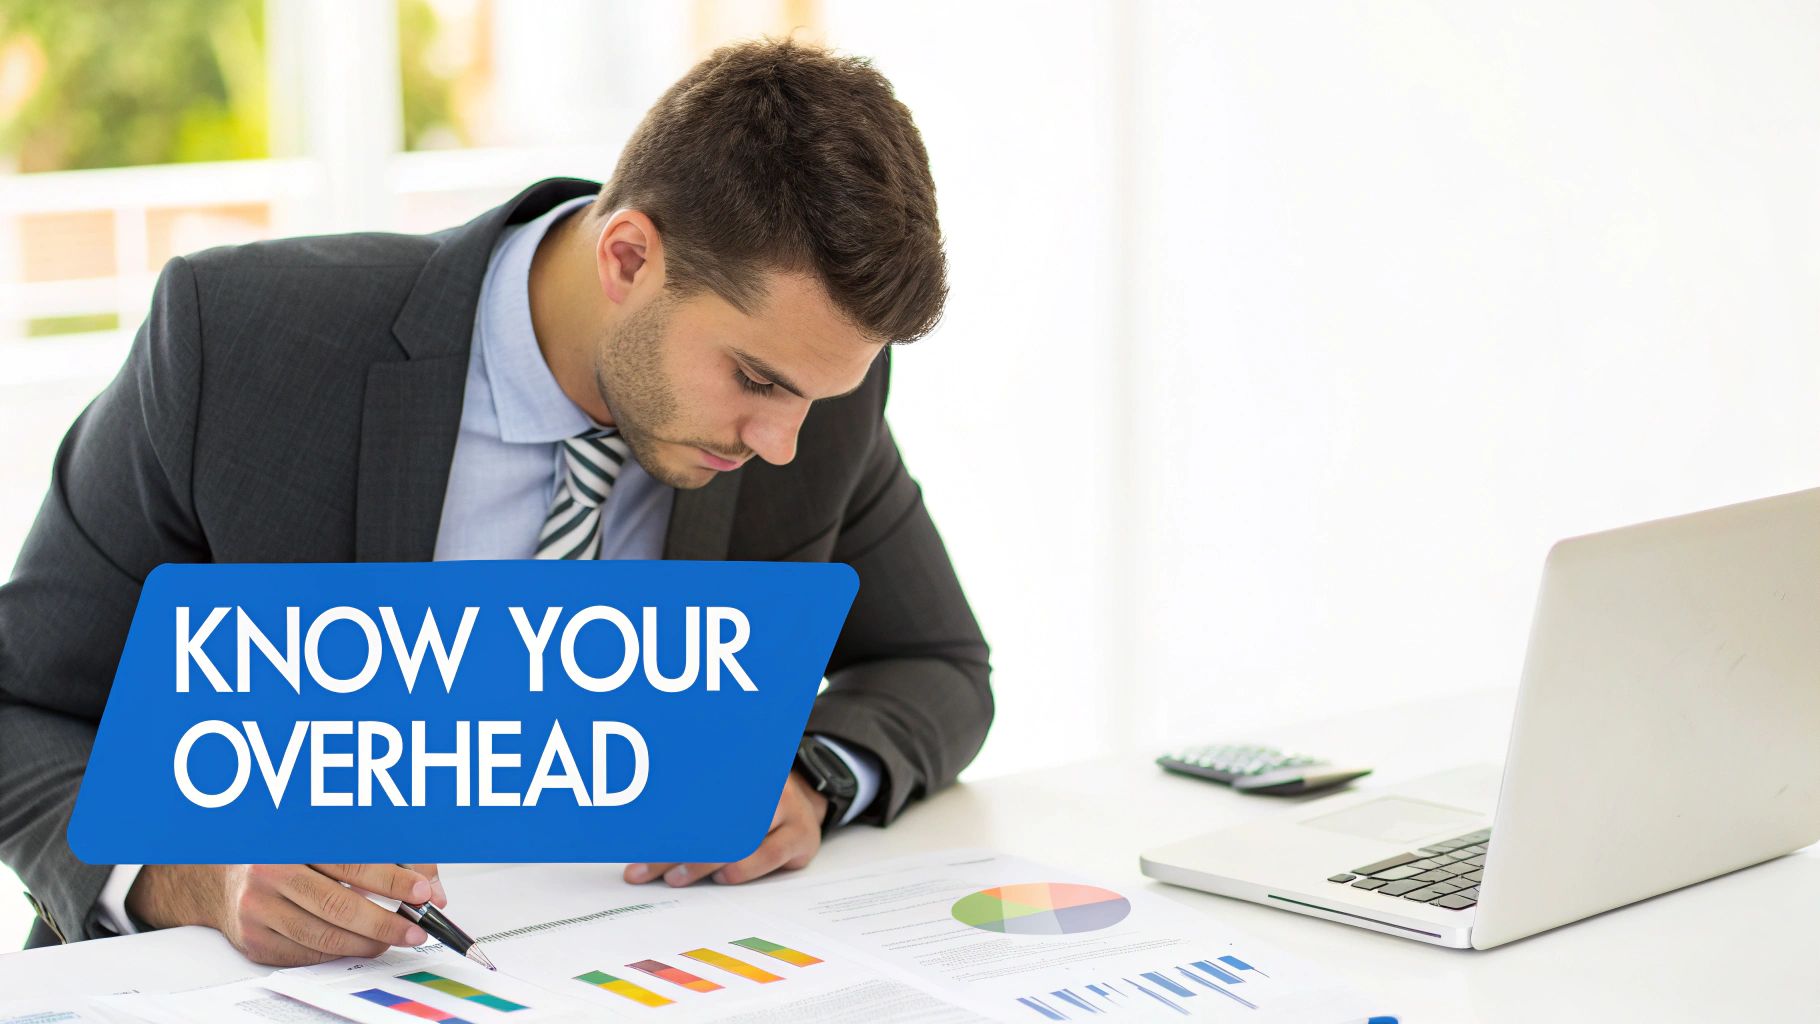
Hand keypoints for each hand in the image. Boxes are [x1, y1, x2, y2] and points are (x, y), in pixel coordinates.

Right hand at [126, 862, 447, 965]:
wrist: (228, 876)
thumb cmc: (293, 854)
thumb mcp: (337, 841)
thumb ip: (391, 858)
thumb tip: (431, 890)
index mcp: (295, 839)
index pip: (353, 861)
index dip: (392, 880)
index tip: (422, 892)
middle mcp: (271, 871)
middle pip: (338, 904)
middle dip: (386, 920)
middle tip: (416, 927)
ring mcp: (258, 908)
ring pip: (324, 934)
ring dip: (367, 941)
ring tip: (394, 938)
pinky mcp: (254, 939)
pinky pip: (307, 953)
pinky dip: (340, 951)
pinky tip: (360, 943)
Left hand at [624, 771, 828, 886]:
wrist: (801, 802)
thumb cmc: (750, 800)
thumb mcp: (722, 790)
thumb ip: (688, 806)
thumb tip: (638, 834)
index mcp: (741, 763)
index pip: (695, 790)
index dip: (664, 818)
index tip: (636, 838)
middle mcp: (766, 781)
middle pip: (716, 816)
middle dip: (675, 847)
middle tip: (644, 869)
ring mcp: (789, 808)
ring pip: (742, 838)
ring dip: (703, 863)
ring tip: (675, 877)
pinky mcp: (803, 836)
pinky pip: (771, 855)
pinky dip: (743, 869)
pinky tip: (722, 877)